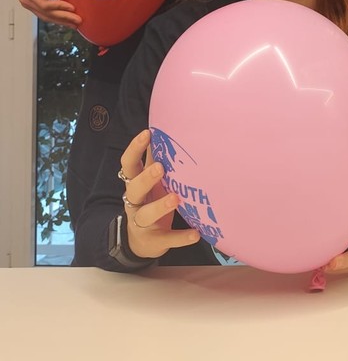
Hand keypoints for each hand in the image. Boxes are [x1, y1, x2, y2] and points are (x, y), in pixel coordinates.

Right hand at [18, 0, 81, 25]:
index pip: (44, 4)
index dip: (58, 7)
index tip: (72, 7)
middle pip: (46, 13)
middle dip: (63, 18)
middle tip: (78, 20)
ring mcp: (31, 3)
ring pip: (46, 17)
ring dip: (61, 21)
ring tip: (76, 24)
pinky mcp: (36, 5)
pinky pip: (46, 14)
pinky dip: (58, 19)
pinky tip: (68, 21)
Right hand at [119, 129, 199, 258]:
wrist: (141, 242)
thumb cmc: (149, 201)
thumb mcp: (149, 182)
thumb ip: (153, 159)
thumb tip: (161, 128)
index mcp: (135, 184)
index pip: (129, 165)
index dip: (135, 149)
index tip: (147, 133)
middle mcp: (135, 202)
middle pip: (134, 189)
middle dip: (146, 178)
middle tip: (160, 167)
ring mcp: (143, 223)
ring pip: (146, 215)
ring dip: (160, 206)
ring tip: (175, 198)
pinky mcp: (155, 240)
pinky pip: (168, 239)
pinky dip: (181, 237)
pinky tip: (195, 233)